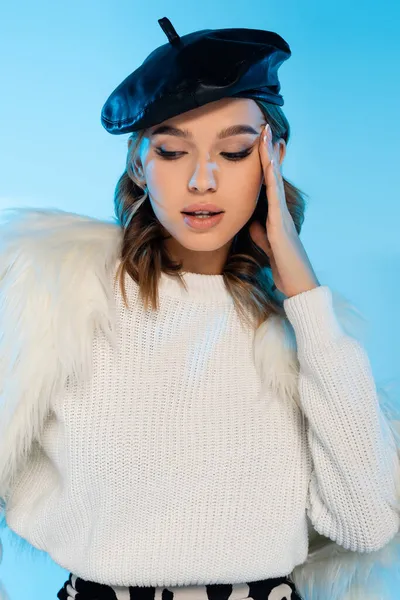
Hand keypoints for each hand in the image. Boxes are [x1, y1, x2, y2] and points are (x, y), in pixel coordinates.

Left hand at [249, 123, 319, 298]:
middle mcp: (280, 211)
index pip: (268, 184)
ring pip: (276, 182)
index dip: (263, 163)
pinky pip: (275, 199)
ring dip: (270, 160)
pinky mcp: (280, 227)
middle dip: (268, 153)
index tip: (258, 143)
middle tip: (265, 128)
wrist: (296, 284)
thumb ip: (259, 230)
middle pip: (273, 176)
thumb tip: (252, 220)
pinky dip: (272, 182)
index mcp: (275, 215)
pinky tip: (268, 166)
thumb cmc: (283, 265)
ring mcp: (282, 217)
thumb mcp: (265, 244)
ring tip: (266, 137)